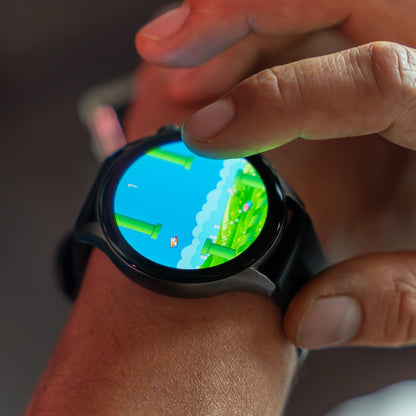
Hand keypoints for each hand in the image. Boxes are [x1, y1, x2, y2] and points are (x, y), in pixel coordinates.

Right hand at [135, 1, 415, 349]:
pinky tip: (226, 68)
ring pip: (321, 0)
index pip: (368, 78)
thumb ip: (400, 300)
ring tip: (184, 67)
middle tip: (166, 46)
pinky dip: (264, 36)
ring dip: (240, 24)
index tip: (203, 132)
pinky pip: (324, 23)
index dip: (272, 102)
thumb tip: (311, 318)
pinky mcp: (399, 48)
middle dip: (232, 13)